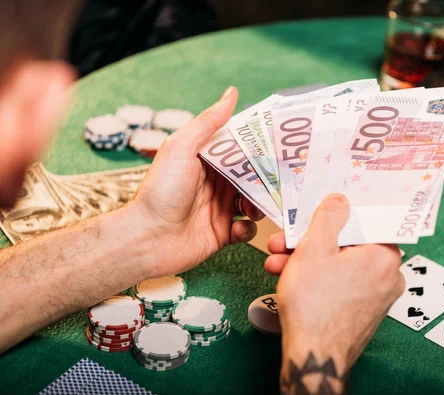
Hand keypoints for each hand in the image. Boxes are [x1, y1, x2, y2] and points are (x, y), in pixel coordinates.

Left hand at [128, 87, 263, 277]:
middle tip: (281, 178)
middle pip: (252, 176)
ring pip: (254, 201)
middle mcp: (215, 182)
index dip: (260, 146)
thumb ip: (208, 122)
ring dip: (260, 203)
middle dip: (267, 177)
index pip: (240, 148)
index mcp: (207, 159)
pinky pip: (246, 229)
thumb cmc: (160, 190)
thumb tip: (232, 92)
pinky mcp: (222, 233)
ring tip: (253, 206)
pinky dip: (248, 228)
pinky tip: (238, 226)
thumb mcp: (182, 147)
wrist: (147, 239)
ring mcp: (219, 208)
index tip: (281, 144)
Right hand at [271, 194, 404, 374]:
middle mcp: (388, 276)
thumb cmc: (315, 305)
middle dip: (310, 240)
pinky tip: (290, 278)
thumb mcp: (314, 247)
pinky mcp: (362, 311)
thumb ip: (329, 217)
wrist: (314, 356)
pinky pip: (340, 284)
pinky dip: (317, 278)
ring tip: (277, 262)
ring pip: (339, 265)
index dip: (335, 214)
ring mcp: (376, 296)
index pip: (363, 221)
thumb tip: (339, 200)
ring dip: (307, 260)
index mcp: (385, 255)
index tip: (318, 212)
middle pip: (346, 244)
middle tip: (285, 240)